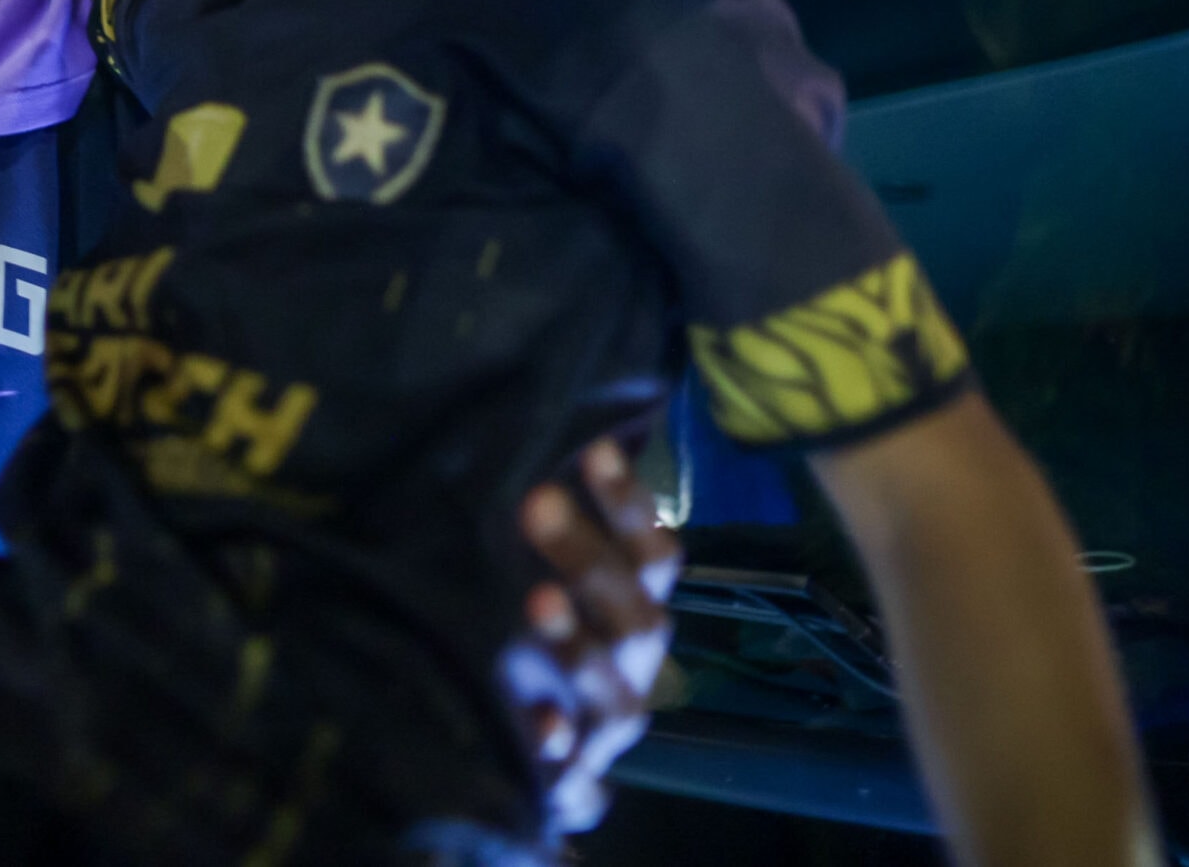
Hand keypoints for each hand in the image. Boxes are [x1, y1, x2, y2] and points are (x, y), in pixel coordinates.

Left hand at [502, 438, 681, 832]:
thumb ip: (574, 505)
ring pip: (613, 689)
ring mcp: (607, 719)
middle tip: (535, 501)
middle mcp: (635, 662)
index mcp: (636, 606)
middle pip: (633, 611)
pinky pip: (574, 767)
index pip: (653, 554)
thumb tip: (606, 418)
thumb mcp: (567, 571)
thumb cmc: (557, 634)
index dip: (629, 504)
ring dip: (579, 645)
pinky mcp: (572, 771)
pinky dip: (557, 743)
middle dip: (589, 556)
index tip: (594, 448)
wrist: (552, 754)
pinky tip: (537, 719)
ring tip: (539, 599)